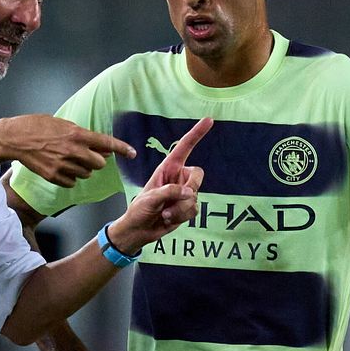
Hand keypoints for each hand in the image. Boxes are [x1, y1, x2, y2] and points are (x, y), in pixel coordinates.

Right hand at [0, 115, 134, 186]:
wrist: (14, 138)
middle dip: (97, 160)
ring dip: (83, 168)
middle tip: (88, 155)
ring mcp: (63, 165)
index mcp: (76, 134)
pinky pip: (72, 182)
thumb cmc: (36, 126)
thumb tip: (99, 145)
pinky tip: (61, 167)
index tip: (133, 153)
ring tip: (69, 159)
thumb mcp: (62, 124)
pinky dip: (70, 177)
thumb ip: (81, 135)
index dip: (122, 148)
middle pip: (99, 163)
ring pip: (86, 174)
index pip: (106, 142)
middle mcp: (72, 150)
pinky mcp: (54, 176)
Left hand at [110, 118, 211, 250]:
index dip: (196, 133)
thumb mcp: (150, 198)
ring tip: (164, 213)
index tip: (209, 120)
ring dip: (179, 209)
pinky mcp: (187, 207)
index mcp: (168, 168)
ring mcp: (184, 193)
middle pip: (198, 175)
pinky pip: (194, 209)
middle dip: (190, 187)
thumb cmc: (140, 209)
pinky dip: (182, 216)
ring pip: (195, 196)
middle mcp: (178, 177)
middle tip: (178, 197)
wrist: (140, 230)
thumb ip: (170, 192)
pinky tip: (169, 218)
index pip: (185, 147)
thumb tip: (189, 193)